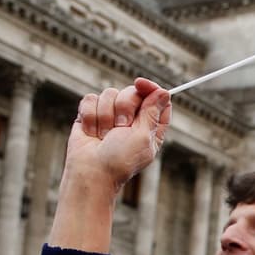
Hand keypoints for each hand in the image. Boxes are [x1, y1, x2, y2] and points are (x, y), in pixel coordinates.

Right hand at [65, 78, 171, 192]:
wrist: (91, 171)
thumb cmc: (120, 160)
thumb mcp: (143, 137)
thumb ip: (152, 112)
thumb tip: (164, 92)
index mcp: (151, 126)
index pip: (157, 98)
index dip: (150, 88)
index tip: (140, 83)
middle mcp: (132, 119)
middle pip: (132, 92)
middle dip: (124, 106)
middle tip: (121, 126)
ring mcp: (110, 115)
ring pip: (109, 93)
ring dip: (106, 116)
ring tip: (104, 135)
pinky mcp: (91, 114)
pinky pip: (90, 99)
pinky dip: (90, 116)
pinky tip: (91, 132)